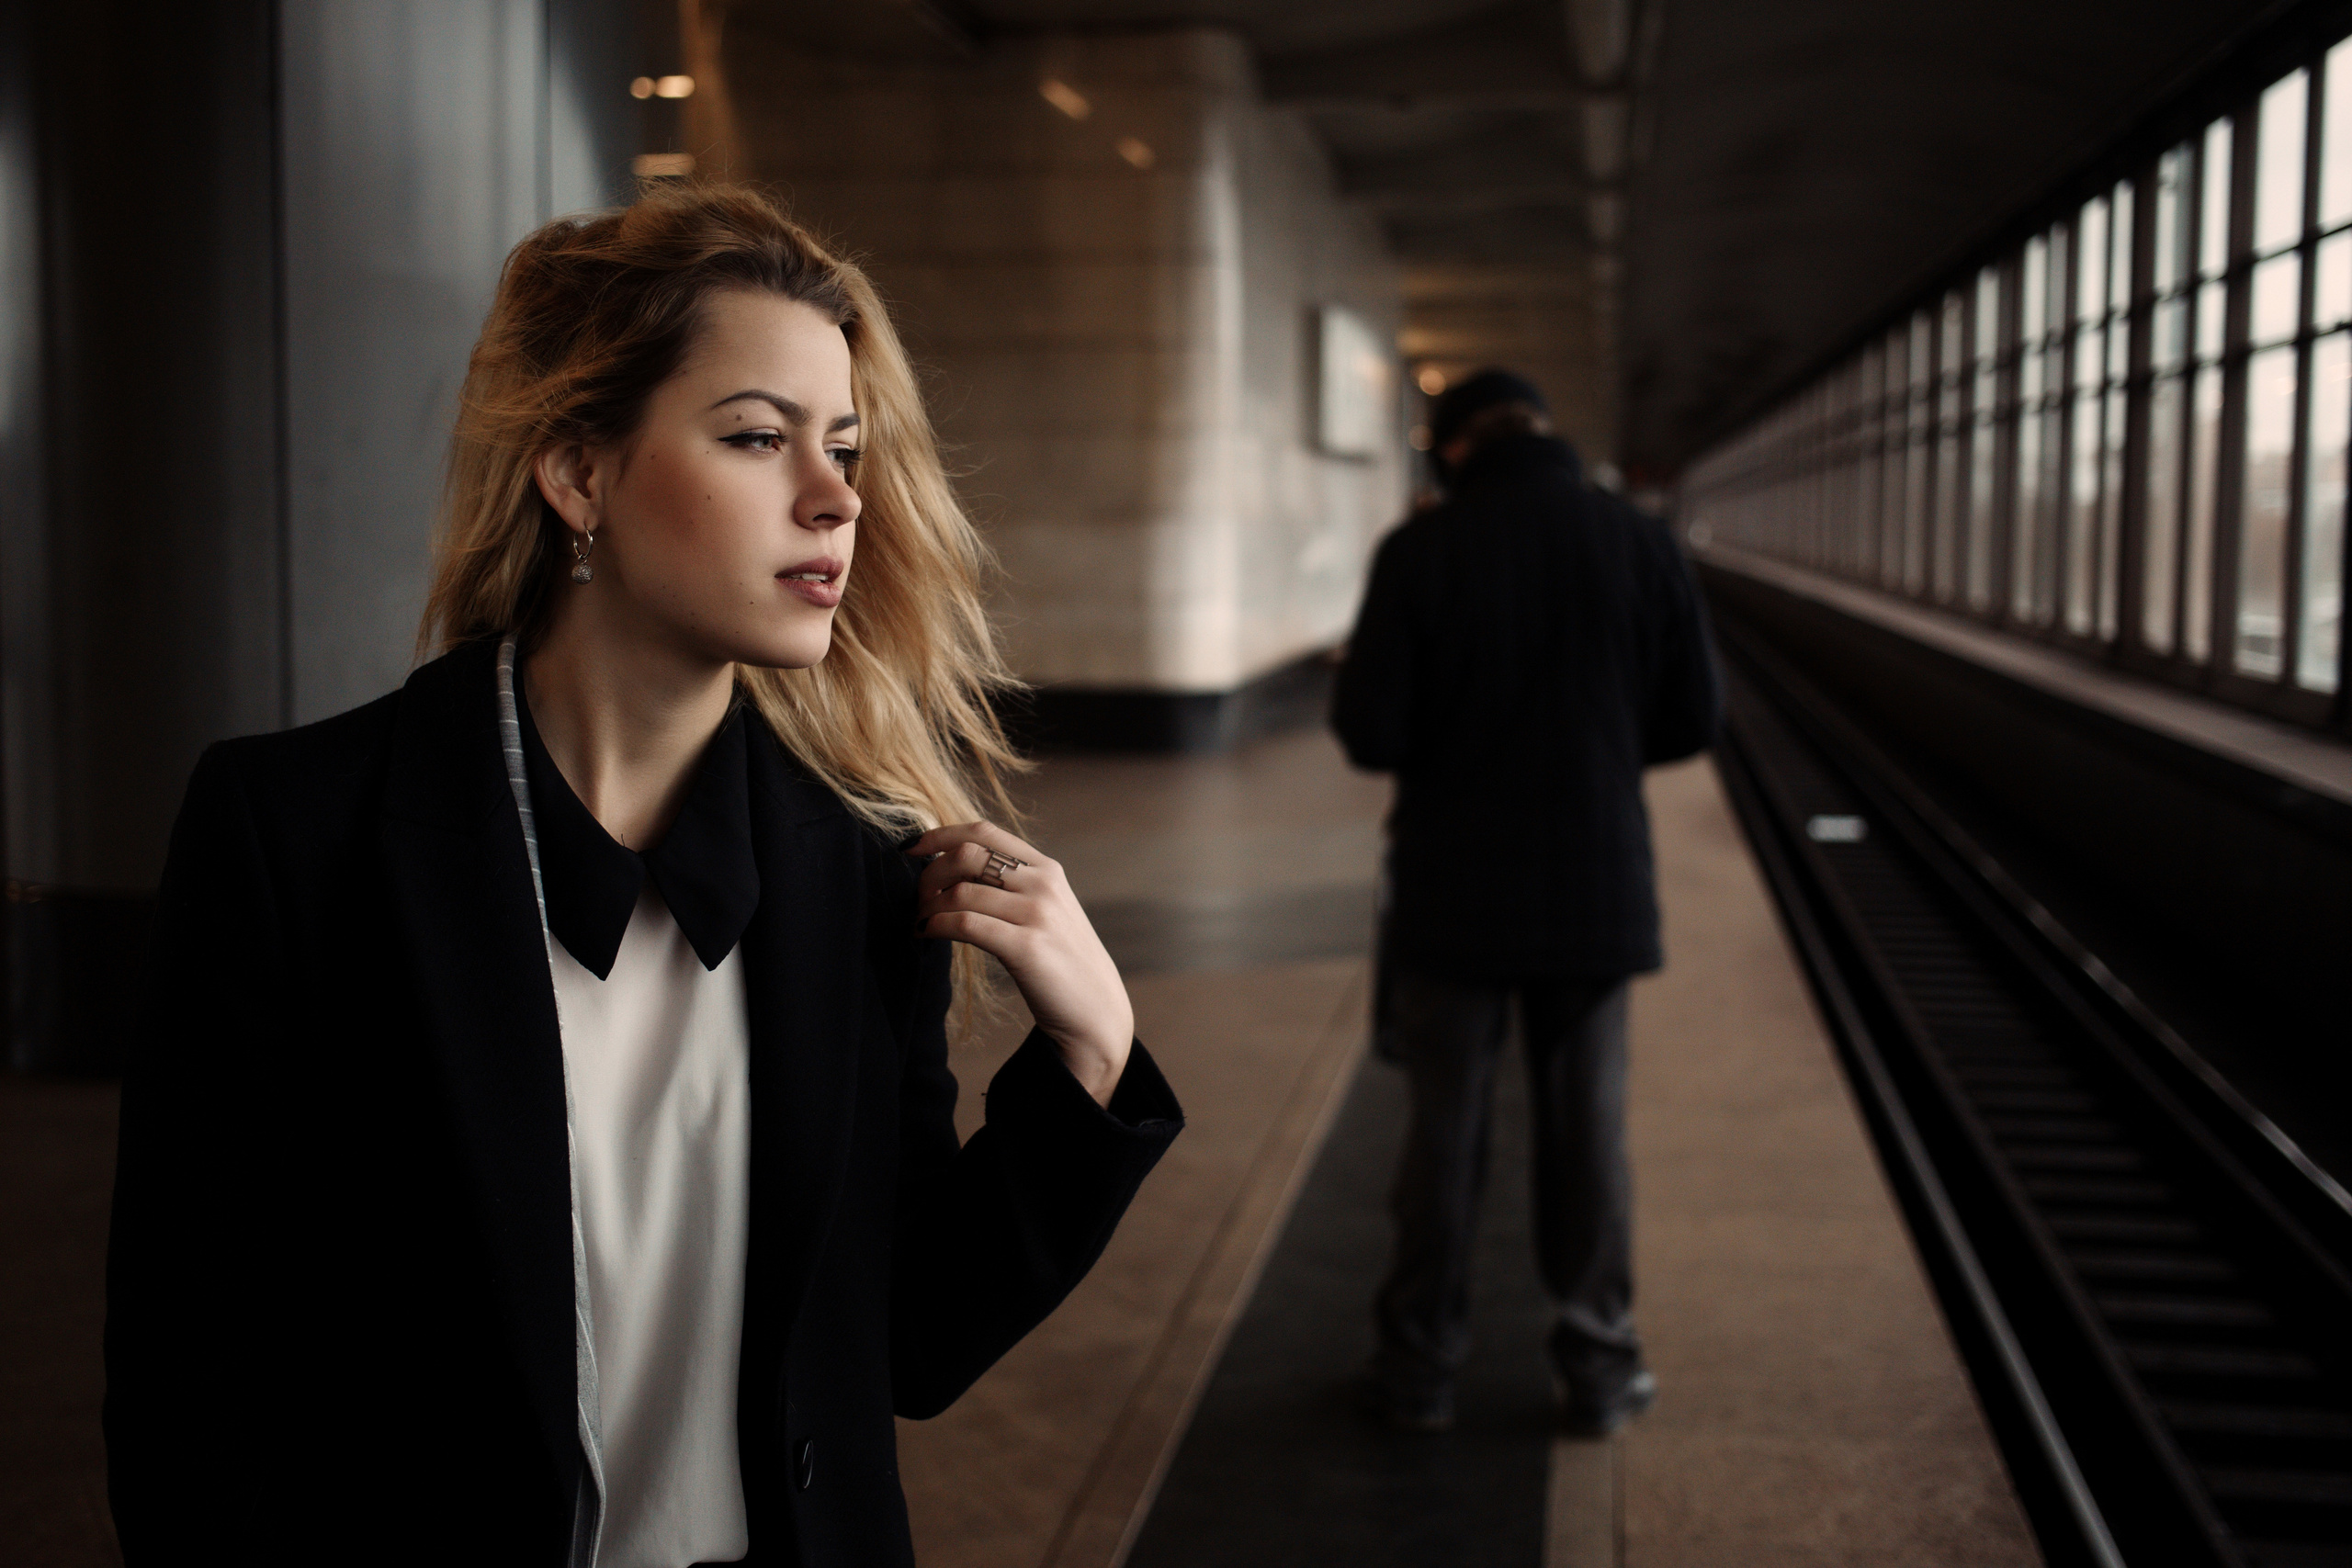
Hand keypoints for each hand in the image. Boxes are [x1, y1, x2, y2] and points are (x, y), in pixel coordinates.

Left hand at [908, 823, 1133, 1105]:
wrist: (1096, 1010)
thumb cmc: (1061, 960)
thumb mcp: (1046, 910)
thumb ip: (1012, 886)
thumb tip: (952, 868)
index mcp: (1046, 869)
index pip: (984, 832)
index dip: (940, 834)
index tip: (911, 849)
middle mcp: (1043, 884)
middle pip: (967, 855)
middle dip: (929, 873)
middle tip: (917, 899)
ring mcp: (1038, 914)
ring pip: (961, 891)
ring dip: (927, 906)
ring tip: (921, 923)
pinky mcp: (1026, 947)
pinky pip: (965, 923)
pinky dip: (936, 925)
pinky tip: (926, 935)